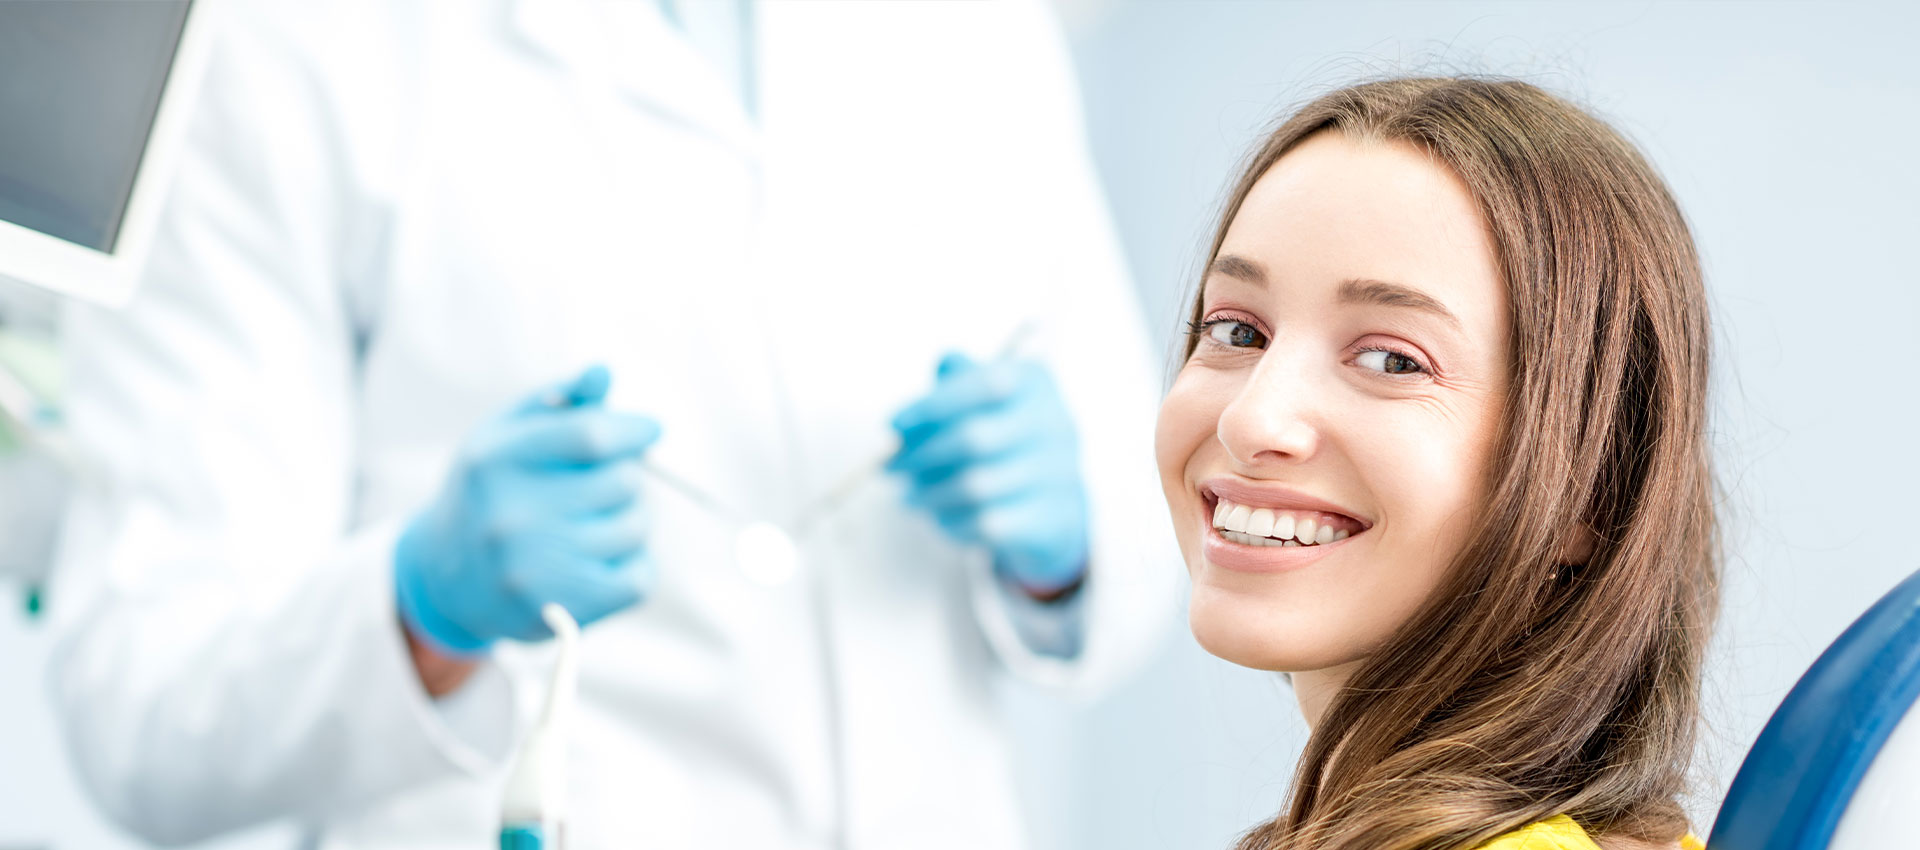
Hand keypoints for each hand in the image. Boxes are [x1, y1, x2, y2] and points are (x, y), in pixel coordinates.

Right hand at [394, 365, 658, 654]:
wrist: (447, 578)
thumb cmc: (492, 491)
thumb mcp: (508, 435)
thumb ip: (560, 402)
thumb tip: (604, 373)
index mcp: (498, 461)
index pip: (593, 435)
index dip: (634, 430)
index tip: (648, 431)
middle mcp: (512, 516)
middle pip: (625, 481)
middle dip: (625, 477)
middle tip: (601, 486)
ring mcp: (534, 568)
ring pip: (637, 528)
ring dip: (630, 521)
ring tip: (593, 524)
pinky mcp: (560, 611)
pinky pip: (639, 578)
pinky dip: (634, 567)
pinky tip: (600, 560)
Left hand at [887, 354, 1089, 596]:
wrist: (1055, 503)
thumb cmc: (1005, 439)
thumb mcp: (986, 399)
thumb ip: (960, 379)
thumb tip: (943, 364)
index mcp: (1036, 383)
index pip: (984, 383)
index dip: (934, 403)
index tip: (894, 424)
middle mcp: (1057, 423)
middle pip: (974, 438)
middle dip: (921, 454)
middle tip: (891, 467)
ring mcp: (1061, 473)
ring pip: (976, 487)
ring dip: (930, 493)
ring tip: (910, 495)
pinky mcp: (1054, 519)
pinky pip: (988, 524)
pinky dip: (953, 522)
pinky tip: (940, 517)